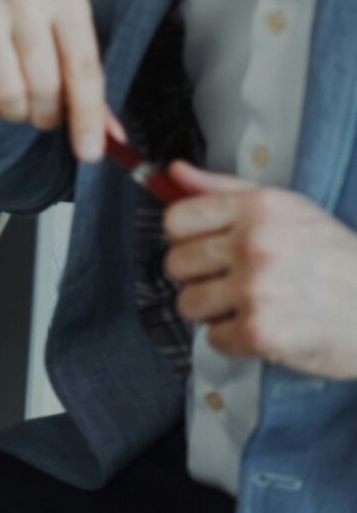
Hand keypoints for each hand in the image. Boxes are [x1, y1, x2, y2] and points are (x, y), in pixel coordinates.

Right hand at [0, 0, 109, 162]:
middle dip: (45, 115)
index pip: (82, 67)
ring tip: (16, 104)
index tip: (89, 152)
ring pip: (5, 89)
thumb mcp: (69, 47)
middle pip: (43, 83)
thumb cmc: (35, 32)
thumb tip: (113, 140)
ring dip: (13, 112)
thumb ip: (90, 91)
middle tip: (43, 116)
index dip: (86, 115)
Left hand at [163, 162, 356, 378]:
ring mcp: (255, 289)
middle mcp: (253, 244)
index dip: (186, 239)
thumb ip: (225, 189)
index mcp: (257, 208)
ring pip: (188, 303)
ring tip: (248, 307)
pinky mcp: (260, 332)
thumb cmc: (337, 260)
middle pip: (176, 263)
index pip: (175, 220)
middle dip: (200, 277)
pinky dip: (235, 340)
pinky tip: (264, 329)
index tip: (206, 249)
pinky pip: (213, 338)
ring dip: (213, 311)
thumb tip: (174, 172)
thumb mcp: (289, 210)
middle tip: (234, 283)